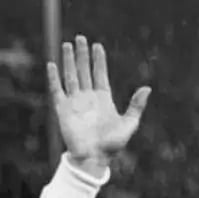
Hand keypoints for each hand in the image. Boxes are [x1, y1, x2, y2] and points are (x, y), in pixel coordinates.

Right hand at [48, 35, 149, 173]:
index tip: (97, 46)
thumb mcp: (130, 123)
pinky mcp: (62, 110)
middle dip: (82, 55)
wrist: (94, 158)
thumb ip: (136, 105)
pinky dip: (53, 78)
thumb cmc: (113, 145)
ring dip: (68, 61)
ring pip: (70, 76)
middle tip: (80, 38)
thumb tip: (147, 88)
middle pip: (83, 71)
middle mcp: (88, 98)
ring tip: (67, 45)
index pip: (99, 74)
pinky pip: (56, 91)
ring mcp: (74, 103)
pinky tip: (52, 65)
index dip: (98, 60)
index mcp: (103, 99)